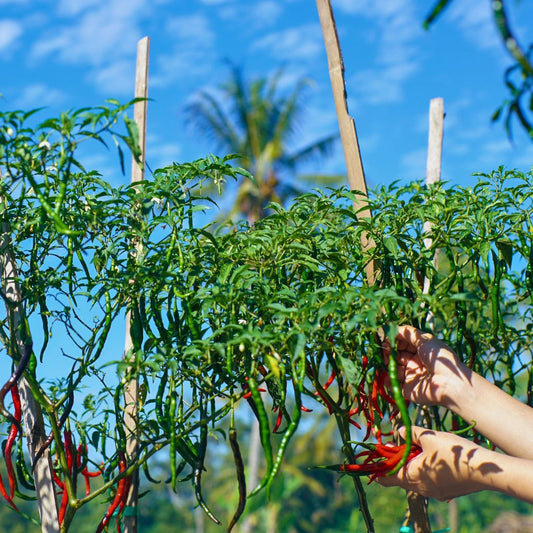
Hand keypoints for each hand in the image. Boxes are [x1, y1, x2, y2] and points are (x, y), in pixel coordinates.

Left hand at [377, 426, 494, 500]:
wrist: (484, 471)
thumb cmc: (452, 452)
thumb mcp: (428, 436)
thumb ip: (410, 433)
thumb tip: (399, 431)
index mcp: (411, 476)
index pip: (386, 477)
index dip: (379, 466)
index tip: (378, 454)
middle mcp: (420, 488)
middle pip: (400, 476)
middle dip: (397, 461)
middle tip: (401, 444)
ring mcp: (434, 492)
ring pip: (415, 478)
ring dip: (412, 464)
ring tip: (419, 447)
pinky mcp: (445, 492)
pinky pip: (428, 481)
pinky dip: (425, 469)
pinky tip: (433, 456)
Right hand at [391, 325, 467, 407]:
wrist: (450, 383)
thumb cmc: (440, 359)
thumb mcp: (425, 339)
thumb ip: (408, 333)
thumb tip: (391, 328)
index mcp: (420, 351)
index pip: (402, 344)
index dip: (393, 341)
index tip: (385, 338)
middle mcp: (414, 363)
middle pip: (395, 355)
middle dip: (388, 351)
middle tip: (384, 349)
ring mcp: (410, 376)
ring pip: (392, 368)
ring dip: (386, 363)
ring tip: (386, 361)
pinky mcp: (407, 389)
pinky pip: (393, 384)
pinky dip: (387, 379)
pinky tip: (387, 374)